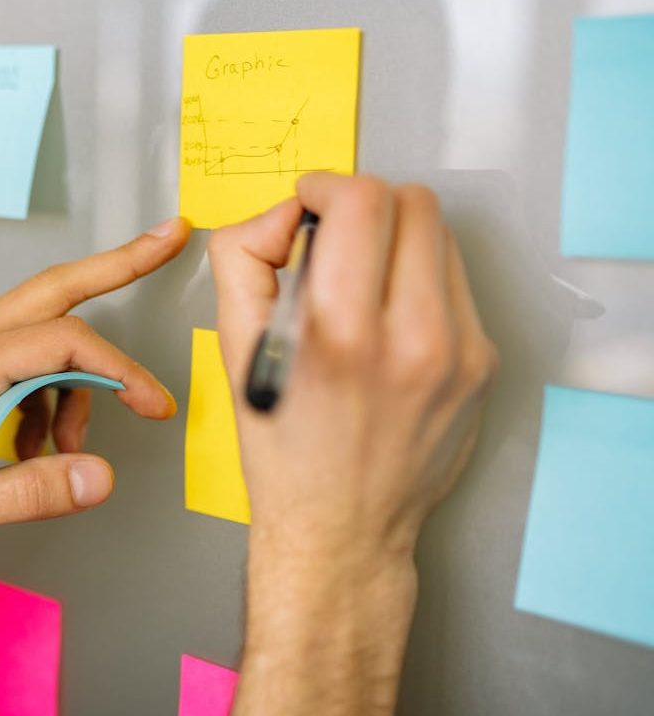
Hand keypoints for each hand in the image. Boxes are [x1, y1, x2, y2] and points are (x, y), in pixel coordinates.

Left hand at [0, 217, 190, 557]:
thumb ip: (28, 493)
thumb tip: (101, 477)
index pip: (61, 342)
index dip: (119, 370)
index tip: (154, 406)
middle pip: (52, 289)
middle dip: (115, 264)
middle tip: (168, 237)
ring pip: (39, 330)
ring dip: (73, 380)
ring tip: (63, 453)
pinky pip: (17, 359)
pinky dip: (43, 395)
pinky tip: (31, 449)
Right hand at [209, 174, 496, 564]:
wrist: (340, 530)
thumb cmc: (283, 450)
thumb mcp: (234, 351)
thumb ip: (243, 260)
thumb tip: (282, 216)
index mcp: (341, 334)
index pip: (362, 201)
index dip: (326, 185)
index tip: (308, 203)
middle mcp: (412, 339)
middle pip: (413, 203)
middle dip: (364, 203)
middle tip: (333, 234)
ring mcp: (459, 353)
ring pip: (441, 236)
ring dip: (395, 236)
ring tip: (359, 278)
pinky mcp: (482, 364)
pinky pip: (455, 283)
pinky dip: (418, 279)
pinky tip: (387, 316)